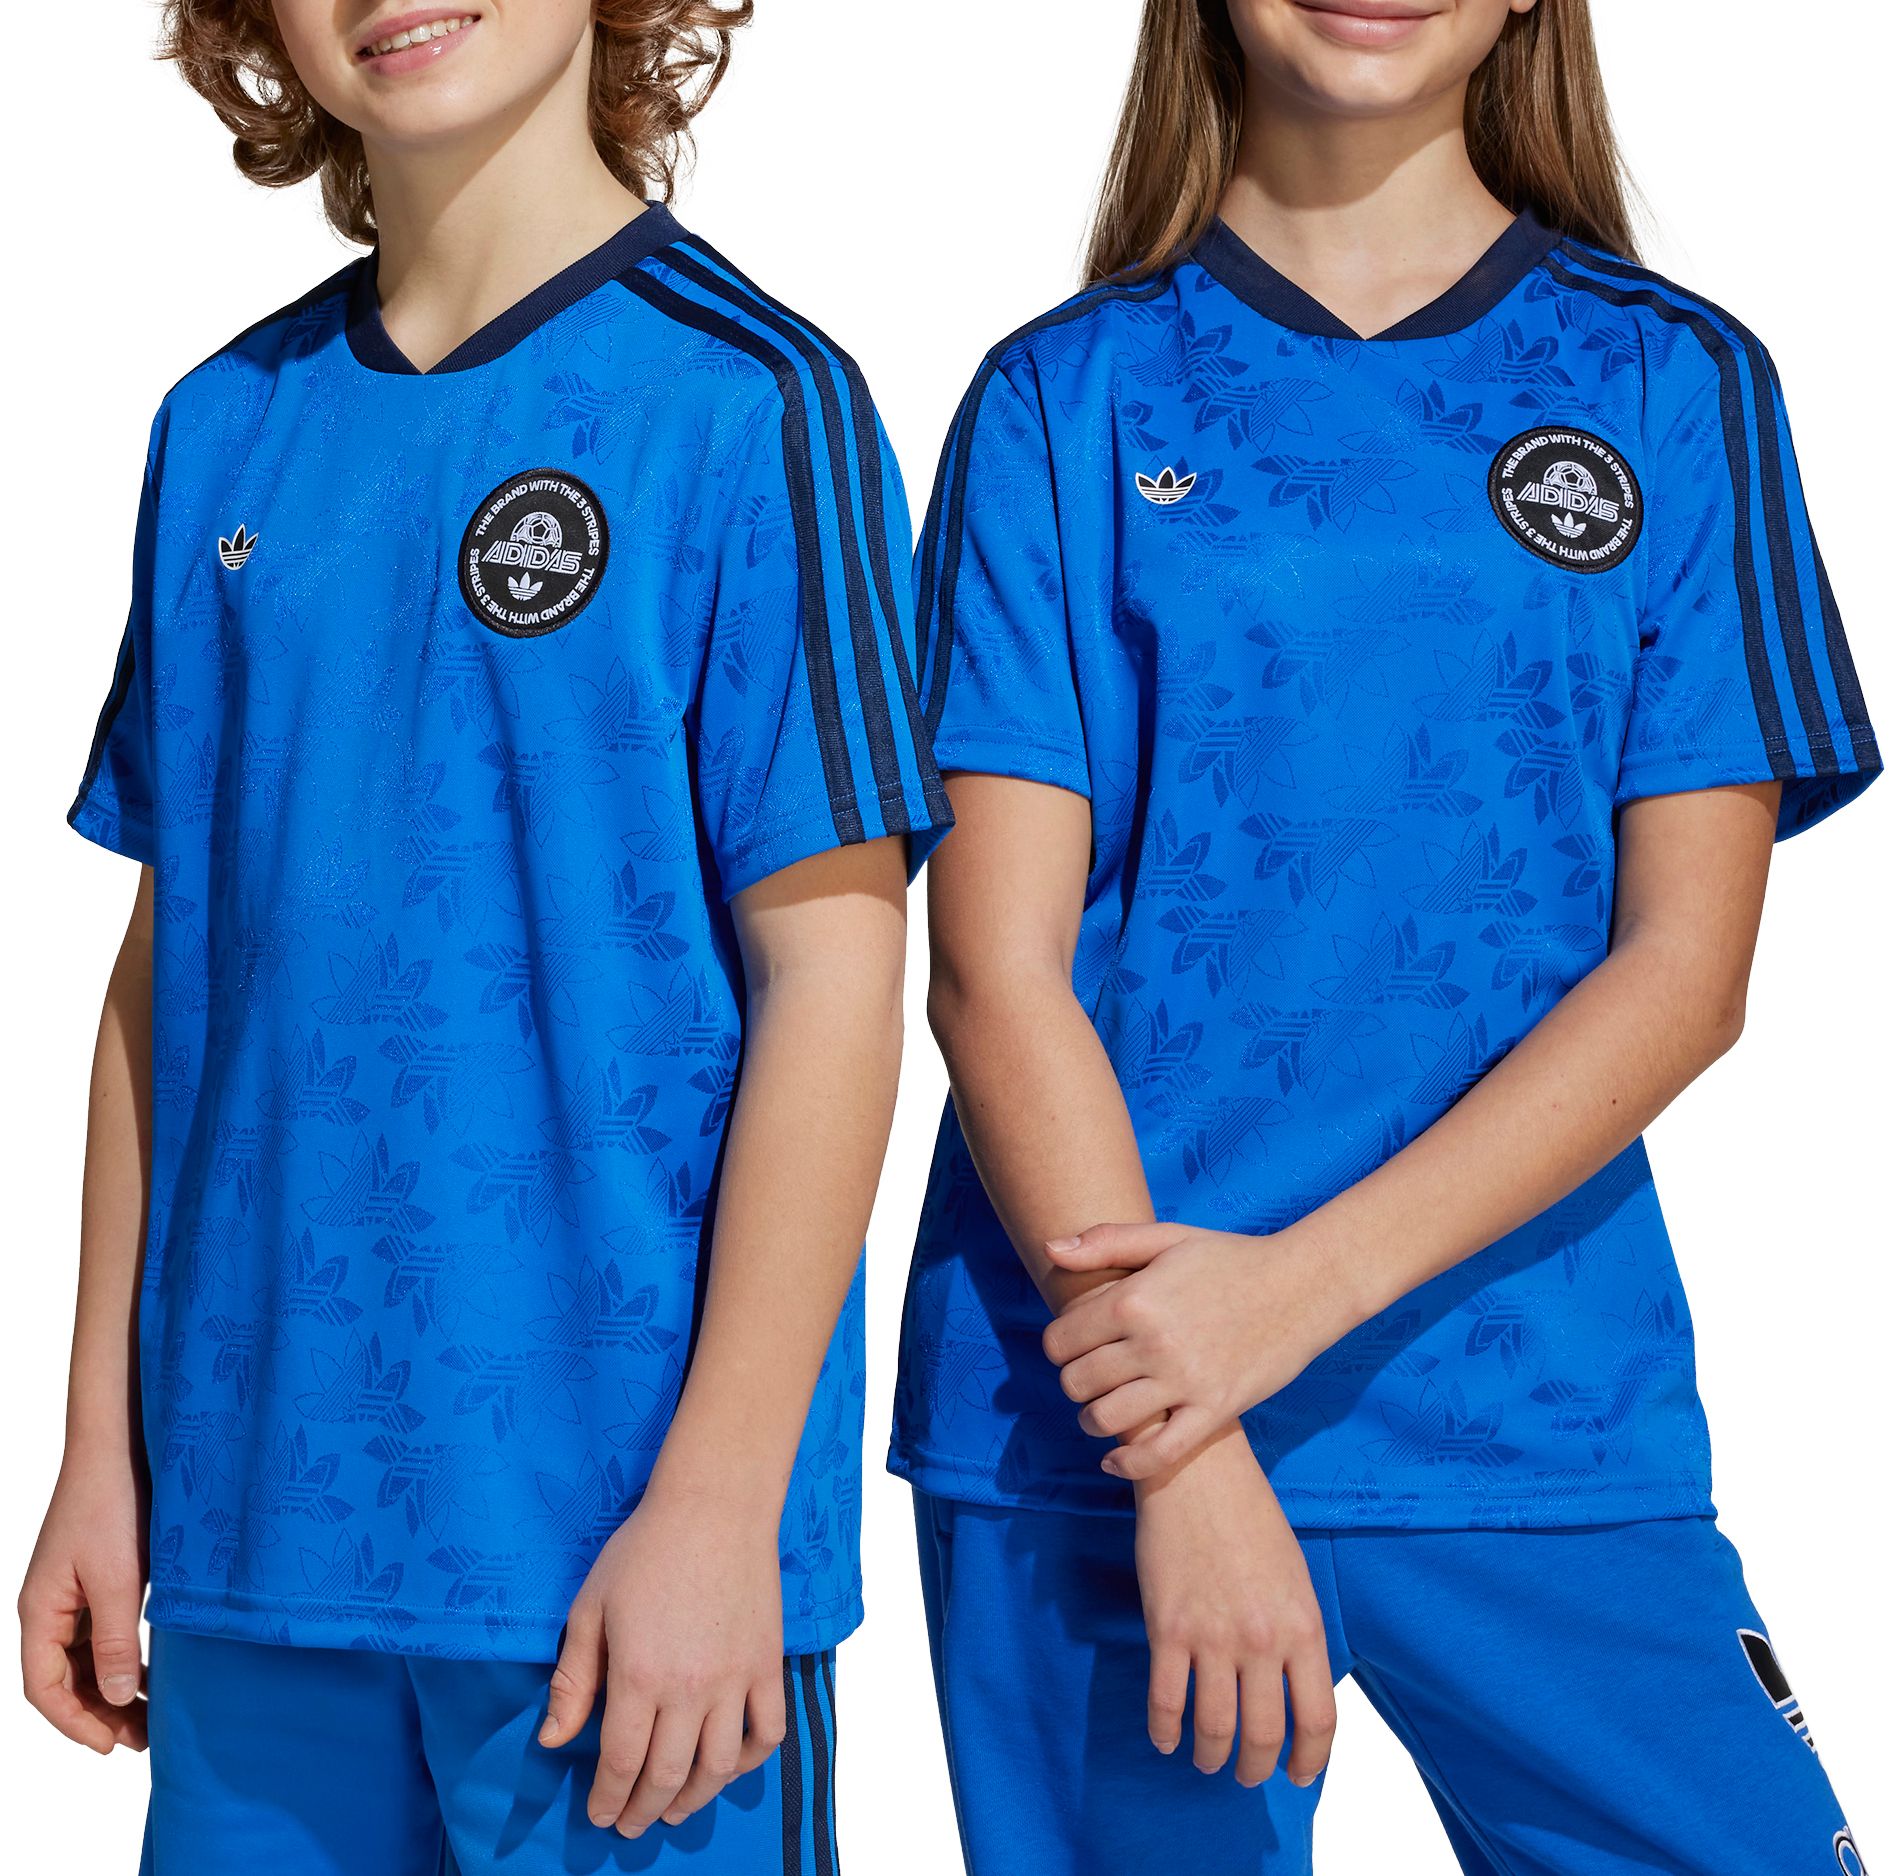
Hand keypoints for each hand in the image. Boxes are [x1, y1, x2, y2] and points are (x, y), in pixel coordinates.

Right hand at [19, 1446, 149, 1752]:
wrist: (119, 1447)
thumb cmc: (111, 1505)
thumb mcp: (116, 1578)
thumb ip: (115, 1641)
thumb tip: (115, 1698)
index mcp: (39, 1612)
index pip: (43, 1688)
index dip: (75, 1722)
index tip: (112, 1745)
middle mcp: (47, 1608)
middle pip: (63, 1679)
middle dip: (97, 1713)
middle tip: (142, 1738)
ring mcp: (70, 1594)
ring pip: (83, 1660)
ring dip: (111, 1689)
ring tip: (150, 1716)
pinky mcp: (95, 1579)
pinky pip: (99, 1634)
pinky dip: (120, 1658)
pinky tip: (149, 1672)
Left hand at [540, 1478, 785, 1837]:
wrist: (715, 1506)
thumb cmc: (644, 1550)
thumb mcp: (590, 1607)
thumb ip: (573, 1679)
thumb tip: (552, 1742)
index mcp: (638, 1675)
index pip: (620, 1762)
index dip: (608, 1799)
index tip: (600, 1814)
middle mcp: (689, 1688)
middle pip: (668, 1775)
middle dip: (644, 1810)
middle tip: (632, 1824)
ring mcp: (735, 1679)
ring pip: (719, 1766)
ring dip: (695, 1800)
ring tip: (676, 1810)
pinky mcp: (768, 1664)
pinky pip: (767, 1731)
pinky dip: (750, 1760)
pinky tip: (728, 1766)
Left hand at [1043, 1220, 1356, 1480]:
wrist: (1303, 1286)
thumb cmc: (1230, 1258)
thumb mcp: (1166, 1237)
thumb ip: (1105, 1241)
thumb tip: (1050, 1250)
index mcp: (1134, 1299)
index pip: (1060, 1340)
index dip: (1059, 1344)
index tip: (1074, 1343)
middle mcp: (1153, 1343)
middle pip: (1077, 1382)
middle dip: (1073, 1381)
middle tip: (1089, 1375)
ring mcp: (1184, 1382)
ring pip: (1106, 1420)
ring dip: (1092, 1420)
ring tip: (1099, 1410)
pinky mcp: (1214, 1412)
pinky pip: (1158, 1454)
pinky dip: (1127, 1464)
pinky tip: (1113, 1459)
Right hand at [1134, 1426, 1334, 1786]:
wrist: (1199, 1471)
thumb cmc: (1249, 1518)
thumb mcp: (1295, 1577)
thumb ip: (1296, 1635)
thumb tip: (1290, 1690)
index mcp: (1302, 1625)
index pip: (1317, 1719)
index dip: (1310, 1760)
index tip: (1300, 1775)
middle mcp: (1262, 1639)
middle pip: (1263, 1734)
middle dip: (1255, 1767)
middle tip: (1247, 1773)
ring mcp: (1212, 1635)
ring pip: (1215, 1728)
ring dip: (1212, 1757)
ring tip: (1208, 1761)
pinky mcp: (1167, 1627)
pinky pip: (1165, 1700)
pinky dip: (1165, 1731)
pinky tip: (1167, 1738)